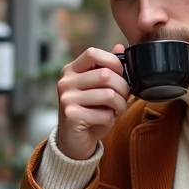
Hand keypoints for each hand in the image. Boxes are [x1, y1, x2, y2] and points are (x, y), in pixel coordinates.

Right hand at [55, 46, 130, 160]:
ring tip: (116, 111)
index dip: (113, 62)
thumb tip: (120, 47)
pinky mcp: (71, 115)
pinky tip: (103, 122)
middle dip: (122, 88)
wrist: (74, 142)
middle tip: (123, 98)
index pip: (93, 53)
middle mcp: (66, 82)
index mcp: (71, 70)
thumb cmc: (90, 112)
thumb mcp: (99, 88)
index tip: (121, 75)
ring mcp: (67, 98)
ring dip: (120, 105)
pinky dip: (111, 120)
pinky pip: (104, 114)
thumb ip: (108, 68)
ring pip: (108, 94)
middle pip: (105, 75)